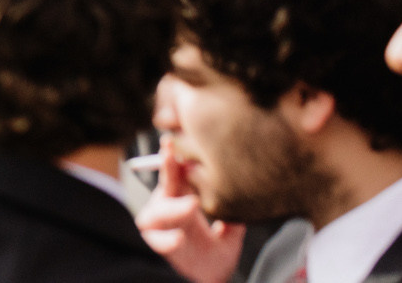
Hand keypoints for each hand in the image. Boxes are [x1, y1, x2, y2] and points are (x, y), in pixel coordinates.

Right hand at [134, 142, 244, 282]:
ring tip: (192, 206)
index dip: (172, 158)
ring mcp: (159, 229)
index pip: (175, 176)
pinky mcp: (158, 247)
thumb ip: (233, 217)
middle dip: (168, 170)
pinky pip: (158, 241)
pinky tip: (179, 238)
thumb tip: (243, 195)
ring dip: (174, 208)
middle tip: (173, 157)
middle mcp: (166, 211)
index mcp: (180, 202)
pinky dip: (167, 239)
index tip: (173, 142)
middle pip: (165, 187)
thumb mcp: (230, 236)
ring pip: (158, 212)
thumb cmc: (213, 259)